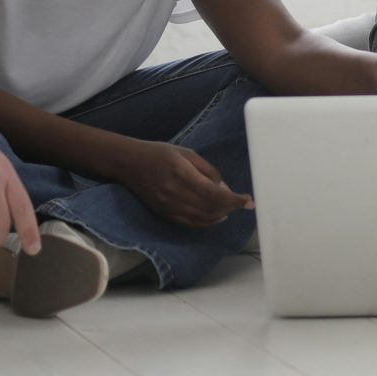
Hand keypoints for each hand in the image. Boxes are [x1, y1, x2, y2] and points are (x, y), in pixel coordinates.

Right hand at [114, 139, 250, 227]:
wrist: (128, 163)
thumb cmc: (159, 153)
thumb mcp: (186, 152)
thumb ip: (207, 170)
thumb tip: (225, 188)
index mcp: (181, 172)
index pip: (213, 192)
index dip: (234, 199)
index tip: (249, 200)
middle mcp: (174, 192)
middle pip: (209, 207)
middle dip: (230, 208)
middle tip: (243, 203)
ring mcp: (167, 205)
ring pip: (201, 218)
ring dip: (220, 216)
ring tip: (231, 209)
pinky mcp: (163, 213)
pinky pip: (189, 223)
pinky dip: (206, 222)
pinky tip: (216, 217)